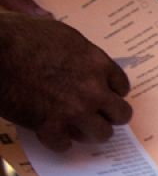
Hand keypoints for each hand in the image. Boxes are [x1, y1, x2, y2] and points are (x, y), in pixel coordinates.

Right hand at [0, 13, 131, 151]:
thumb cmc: (16, 35)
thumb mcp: (54, 30)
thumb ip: (72, 44)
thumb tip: (70, 41)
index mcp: (96, 62)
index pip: (122, 86)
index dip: (113, 92)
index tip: (105, 95)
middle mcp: (92, 88)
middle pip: (120, 114)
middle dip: (109, 116)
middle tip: (98, 115)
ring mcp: (74, 110)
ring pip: (101, 134)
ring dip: (90, 132)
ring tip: (79, 129)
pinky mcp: (50, 126)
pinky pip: (65, 145)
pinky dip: (58, 142)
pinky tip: (51, 134)